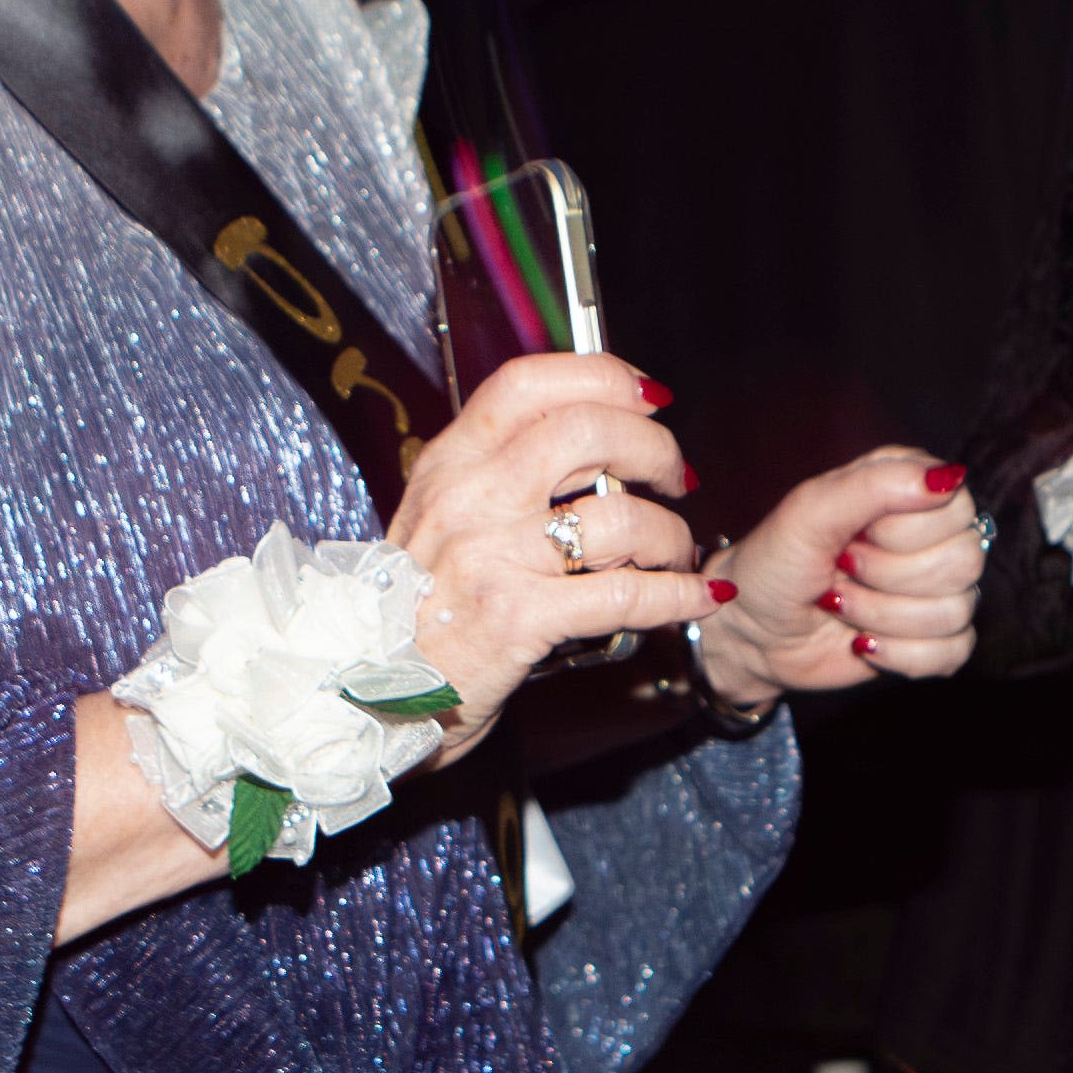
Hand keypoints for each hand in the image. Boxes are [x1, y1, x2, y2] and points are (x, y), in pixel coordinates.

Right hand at [377, 350, 724, 762]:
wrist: (371, 694)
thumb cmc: (416, 606)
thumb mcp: (438, 517)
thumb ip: (496, 472)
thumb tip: (590, 436)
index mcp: (449, 463)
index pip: (528, 384)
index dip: (603, 377)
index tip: (648, 398)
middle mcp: (468, 499)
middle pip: (587, 432)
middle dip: (654, 448)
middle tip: (676, 476)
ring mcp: (491, 557)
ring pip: (617, 516)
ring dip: (670, 534)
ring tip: (676, 551)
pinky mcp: (518, 619)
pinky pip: (625, 594)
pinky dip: (679, 595)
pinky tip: (701, 595)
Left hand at [695, 447, 983, 707]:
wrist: (750, 631)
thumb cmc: (774, 562)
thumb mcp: (810, 512)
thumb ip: (875, 485)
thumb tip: (946, 479)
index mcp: (909, 488)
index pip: (954, 507)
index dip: (902, 533)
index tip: (854, 538)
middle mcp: (931, 534)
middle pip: (964, 561)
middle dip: (888, 577)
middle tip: (843, 570)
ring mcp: (936, 588)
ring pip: (957, 610)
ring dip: (883, 617)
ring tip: (842, 604)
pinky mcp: (934, 637)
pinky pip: (954, 652)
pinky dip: (899, 655)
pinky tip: (864, 643)